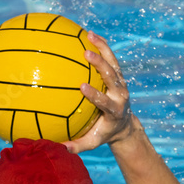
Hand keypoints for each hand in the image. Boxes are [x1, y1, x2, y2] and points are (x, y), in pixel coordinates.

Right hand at [64, 31, 137, 153]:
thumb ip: (78, 146)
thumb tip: (59, 148)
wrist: (123, 124)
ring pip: (113, 62)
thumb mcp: (93, 142)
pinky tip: (89, 34)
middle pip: (112, 76)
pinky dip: (102, 45)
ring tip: (89, 35)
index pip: (105, 101)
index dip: (95, 94)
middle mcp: (120, 94)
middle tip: (86, 54)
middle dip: (100, 65)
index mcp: (114, 110)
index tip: (82, 86)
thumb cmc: (103, 133)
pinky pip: (111, 57)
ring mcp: (121, 83)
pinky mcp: (119, 75)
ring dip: (102, 48)